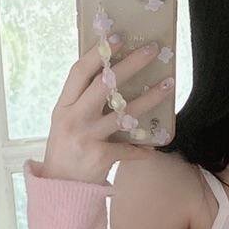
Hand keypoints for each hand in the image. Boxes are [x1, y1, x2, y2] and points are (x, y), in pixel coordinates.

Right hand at [40, 39, 175, 183]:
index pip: (79, 72)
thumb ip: (81, 102)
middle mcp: (72, 118)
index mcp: (63, 106)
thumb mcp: (65, 123)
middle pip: (104, 85)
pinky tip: (154, 146)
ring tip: (168, 85)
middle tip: (151, 50)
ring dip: (149, 98)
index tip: (117, 37)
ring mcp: (86, 137)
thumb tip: (111, 76)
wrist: (60, 190)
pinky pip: (128, 149)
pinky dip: (142, 149)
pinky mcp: (100, 157)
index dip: (98, 53)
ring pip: (123, 112)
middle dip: (130, 65)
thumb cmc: (67, 151)